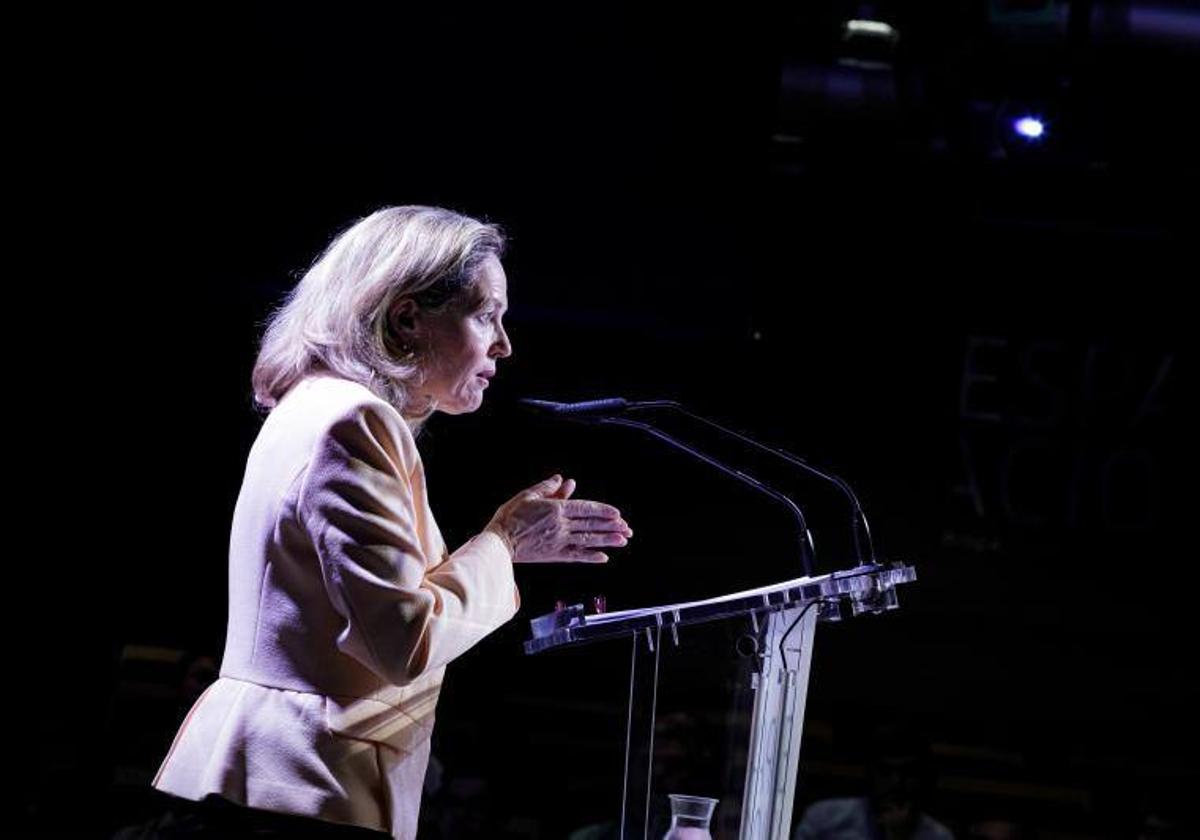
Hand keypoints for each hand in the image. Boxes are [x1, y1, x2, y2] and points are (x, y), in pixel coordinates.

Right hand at [485, 474, 632, 563]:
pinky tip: (603, 558)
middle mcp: (560, 526)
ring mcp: (558, 542)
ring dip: (607, 540)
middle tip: (627, 528)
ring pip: (587, 541)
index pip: (585, 509)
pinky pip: (576, 556)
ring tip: (623, 541)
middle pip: (590, 525)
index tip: (617, 513)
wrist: (498, 542)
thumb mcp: (528, 496)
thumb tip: (565, 480)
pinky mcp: (554, 555)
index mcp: (555, 509)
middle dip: (611, 526)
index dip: (603, 511)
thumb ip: (549, 488)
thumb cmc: (511, 517)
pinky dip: (590, 557)